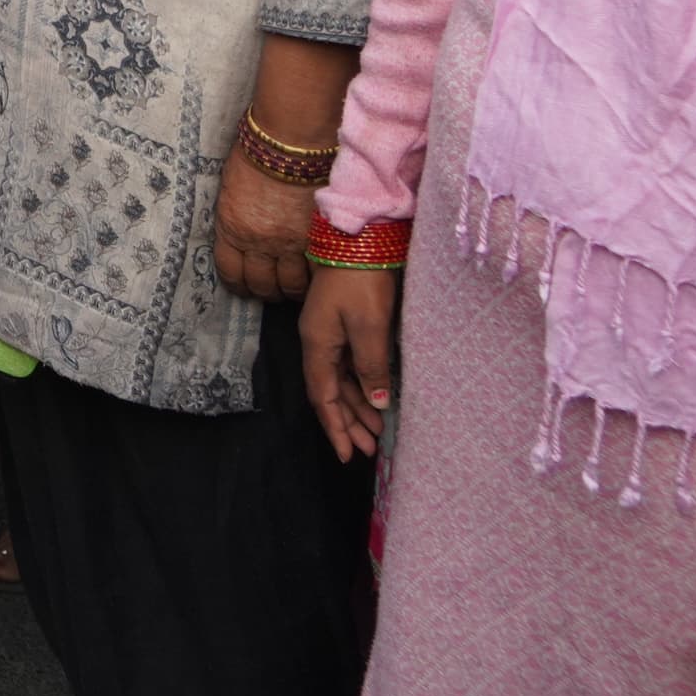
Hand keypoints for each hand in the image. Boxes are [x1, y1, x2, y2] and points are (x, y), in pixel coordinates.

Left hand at [211, 140, 316, 301]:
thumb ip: (237, 215)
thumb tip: (243, 229)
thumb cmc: (257, 152)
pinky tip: (318, 277)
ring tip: (297, 286)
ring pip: (292, 285)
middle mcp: (260, 243)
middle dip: (266, 291)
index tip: (245, 286)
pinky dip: (318, 279)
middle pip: (262, 285)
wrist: (291, 141)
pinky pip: (318, 273)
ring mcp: (293, 245)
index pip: (231, 272)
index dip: (239, 284)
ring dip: (294, 290)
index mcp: (232, 228)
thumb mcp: (232, 187)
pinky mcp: (320, 240)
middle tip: (274, 290)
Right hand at [297, 263, 399, 461]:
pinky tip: (376, 398)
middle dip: (348, 423)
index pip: (323, 397)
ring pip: (340, 381)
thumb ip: (371, 368)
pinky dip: (362, 386)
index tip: (347, 455)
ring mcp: (329, 333)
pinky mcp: (343, 324)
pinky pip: (348, 366)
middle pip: (330, 392)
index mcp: (318, 345)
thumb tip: (377, 403)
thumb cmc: (362, 283)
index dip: (335, 427)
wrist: (358, 239)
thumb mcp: (370, 328)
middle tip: (369, 450)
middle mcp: (318, 342)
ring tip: (377, 432)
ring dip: (358, 407)